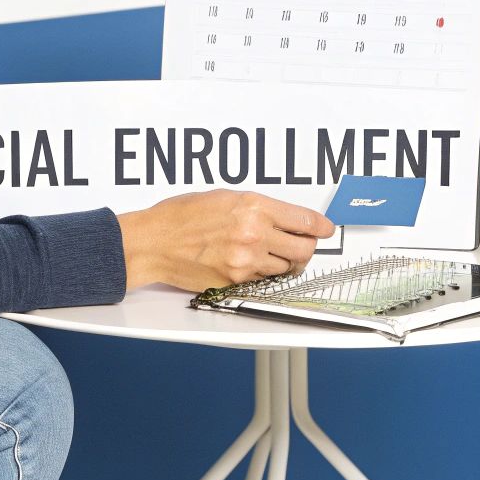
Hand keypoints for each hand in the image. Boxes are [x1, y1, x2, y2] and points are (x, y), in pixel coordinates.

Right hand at [115, 190, 336, 291]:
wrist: (153, 242)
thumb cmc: (180, 216)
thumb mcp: (224, 197)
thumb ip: (256, 208)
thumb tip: (281, 216)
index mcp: (254, 206)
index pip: (305, 220)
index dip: (321, 226)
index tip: (325, 228)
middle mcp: (254, 233)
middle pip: (305, 249)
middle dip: (307, 248)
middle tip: (301, 245)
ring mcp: (246, 261)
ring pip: (286, 268)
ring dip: (284, 263)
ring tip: (269, 254)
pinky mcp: (236, 281)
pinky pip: (263, 280)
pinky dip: (262, 273)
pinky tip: (250, 263)